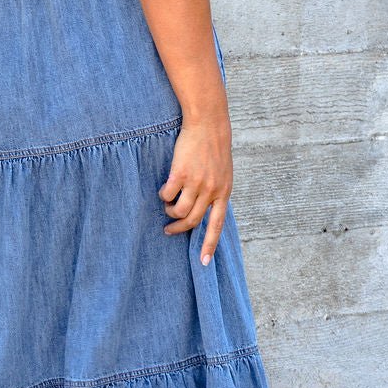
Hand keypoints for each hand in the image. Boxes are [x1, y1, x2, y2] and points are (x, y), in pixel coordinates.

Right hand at [159, 116, 232, 265]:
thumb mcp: (223, 174)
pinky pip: (167, 194)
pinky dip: (163, 194)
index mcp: (224, 193)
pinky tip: (164, 188)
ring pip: (177, 210)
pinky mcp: (180, 174)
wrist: (208, 125)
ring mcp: (196, 183)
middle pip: (191, 220)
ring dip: (169, 211)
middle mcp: (211, 191)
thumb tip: (205, 211)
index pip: (216, 226)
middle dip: (178, 228)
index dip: (209, 245)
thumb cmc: (214, 149)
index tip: (203, 262)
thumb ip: (216, 192)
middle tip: (169, 229)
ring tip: (167, 204)